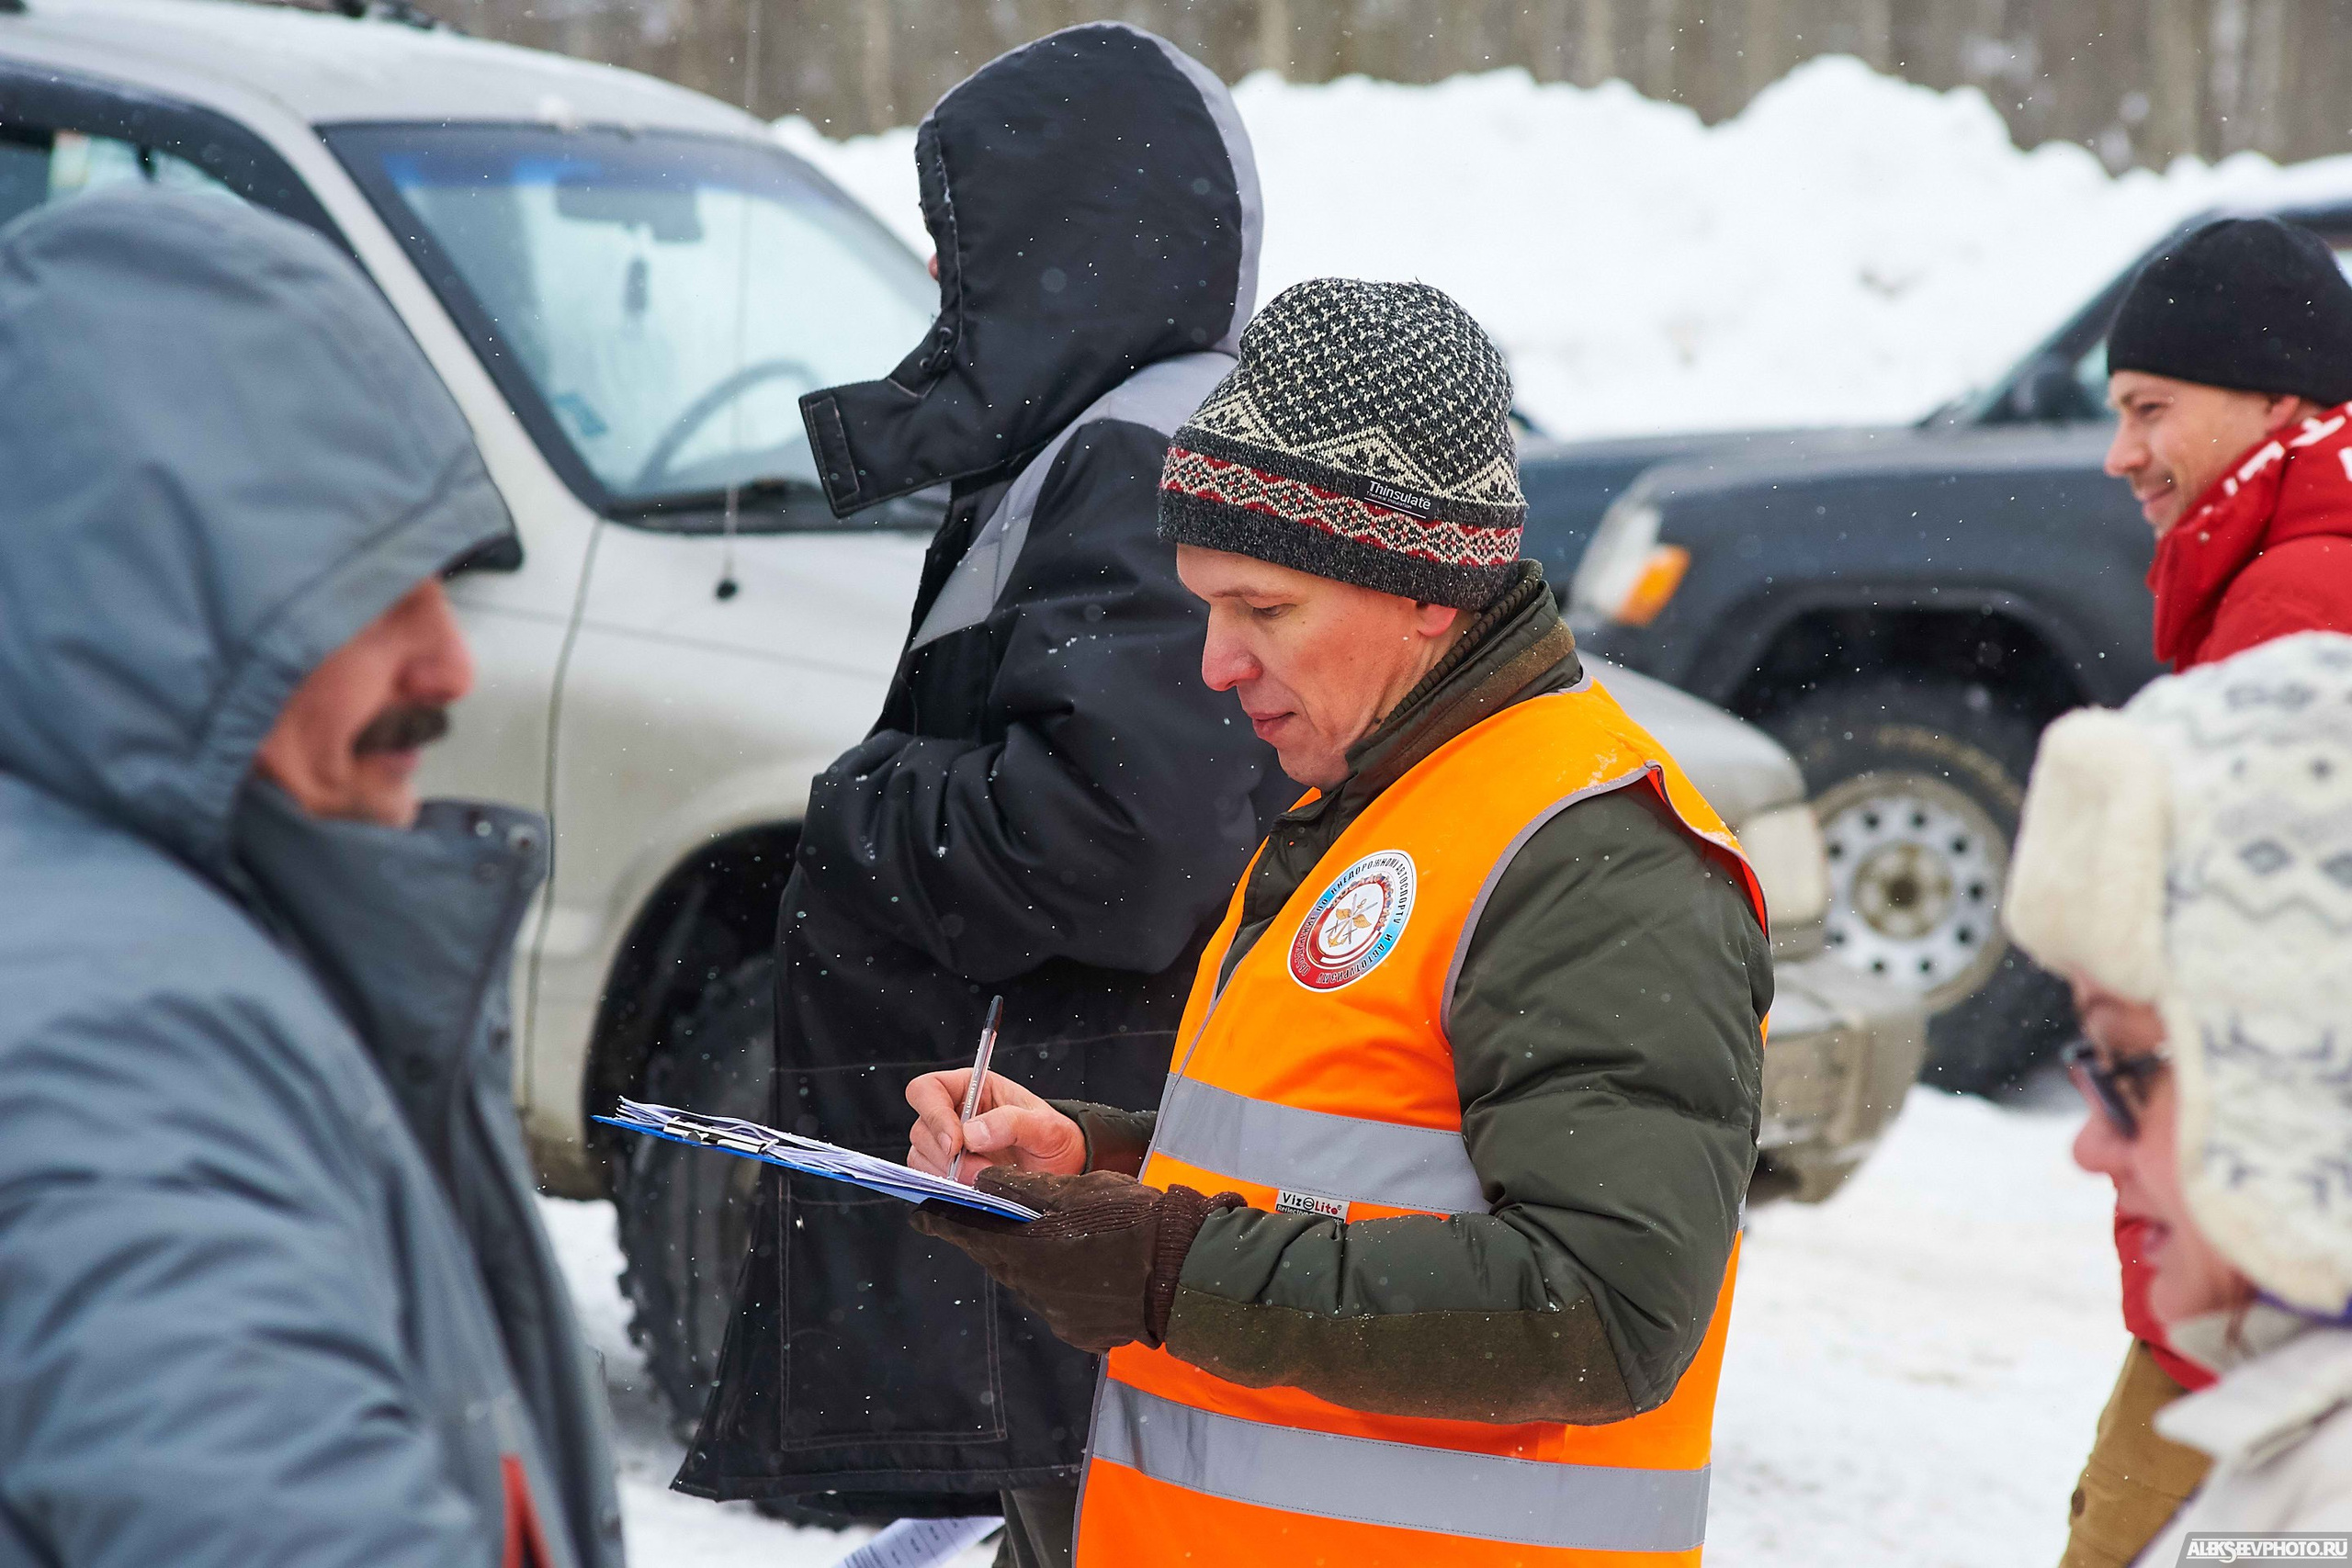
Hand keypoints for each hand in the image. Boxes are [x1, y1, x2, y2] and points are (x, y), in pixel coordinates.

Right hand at [905, 1069, 1085, 1182]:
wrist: (1064, 1171)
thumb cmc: (1057, 1140)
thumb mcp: (1047, 1127)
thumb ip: (1012, 1123)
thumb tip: (972, 1134)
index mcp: (973, 1088)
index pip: (928, 1089)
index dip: (934, 1114)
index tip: (957, 1144)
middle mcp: (955, 1114)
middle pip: (921, 1129)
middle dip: (948, 1156)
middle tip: (982, 1170)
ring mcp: (949, 1145)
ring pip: (920, 1157)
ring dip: (949, 1175)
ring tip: (986, 1179)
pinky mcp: (948, 1173)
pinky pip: (928, 1179)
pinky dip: (947, 1188)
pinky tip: (975, 1188)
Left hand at [910, 1168, 1241, 1351]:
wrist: (1184, 1270)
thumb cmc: (1130, 1218)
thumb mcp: (1076, 1189)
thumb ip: (1022, 1190)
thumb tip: (978, 1183)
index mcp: (1022, 1249)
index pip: (962, 1232)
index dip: (939, 1218)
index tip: (920, 1209)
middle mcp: (1030, 1288)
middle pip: (996, 1257)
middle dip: (994, 1236)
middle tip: (999, 1216)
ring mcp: (1056, 1314)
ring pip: (1029, 1280)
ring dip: (1035, 1260)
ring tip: (1063, 1239)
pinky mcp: (1081, 1332)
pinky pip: (1059, 1302)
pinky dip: (1066, 1284)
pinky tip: (1090, 1269)